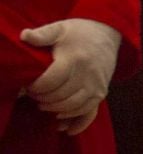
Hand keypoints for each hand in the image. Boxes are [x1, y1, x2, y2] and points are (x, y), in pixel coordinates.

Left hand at [22, 18, 121, 134]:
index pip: (51, 81)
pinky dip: (76, 122)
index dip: (36, 87)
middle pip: (60, 96)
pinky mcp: (102, 92)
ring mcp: (97, 84)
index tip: (28, 85)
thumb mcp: (60, 28)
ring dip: (55, 110)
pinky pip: (90, 112)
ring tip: (43, 105)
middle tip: (32, 95)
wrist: (108, 33)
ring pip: (73, 106)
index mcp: (75, 58)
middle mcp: (88, 73)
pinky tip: (63, 125)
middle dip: (42, 99)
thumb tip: (23, 36)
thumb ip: (42, 34)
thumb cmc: (79, 32)